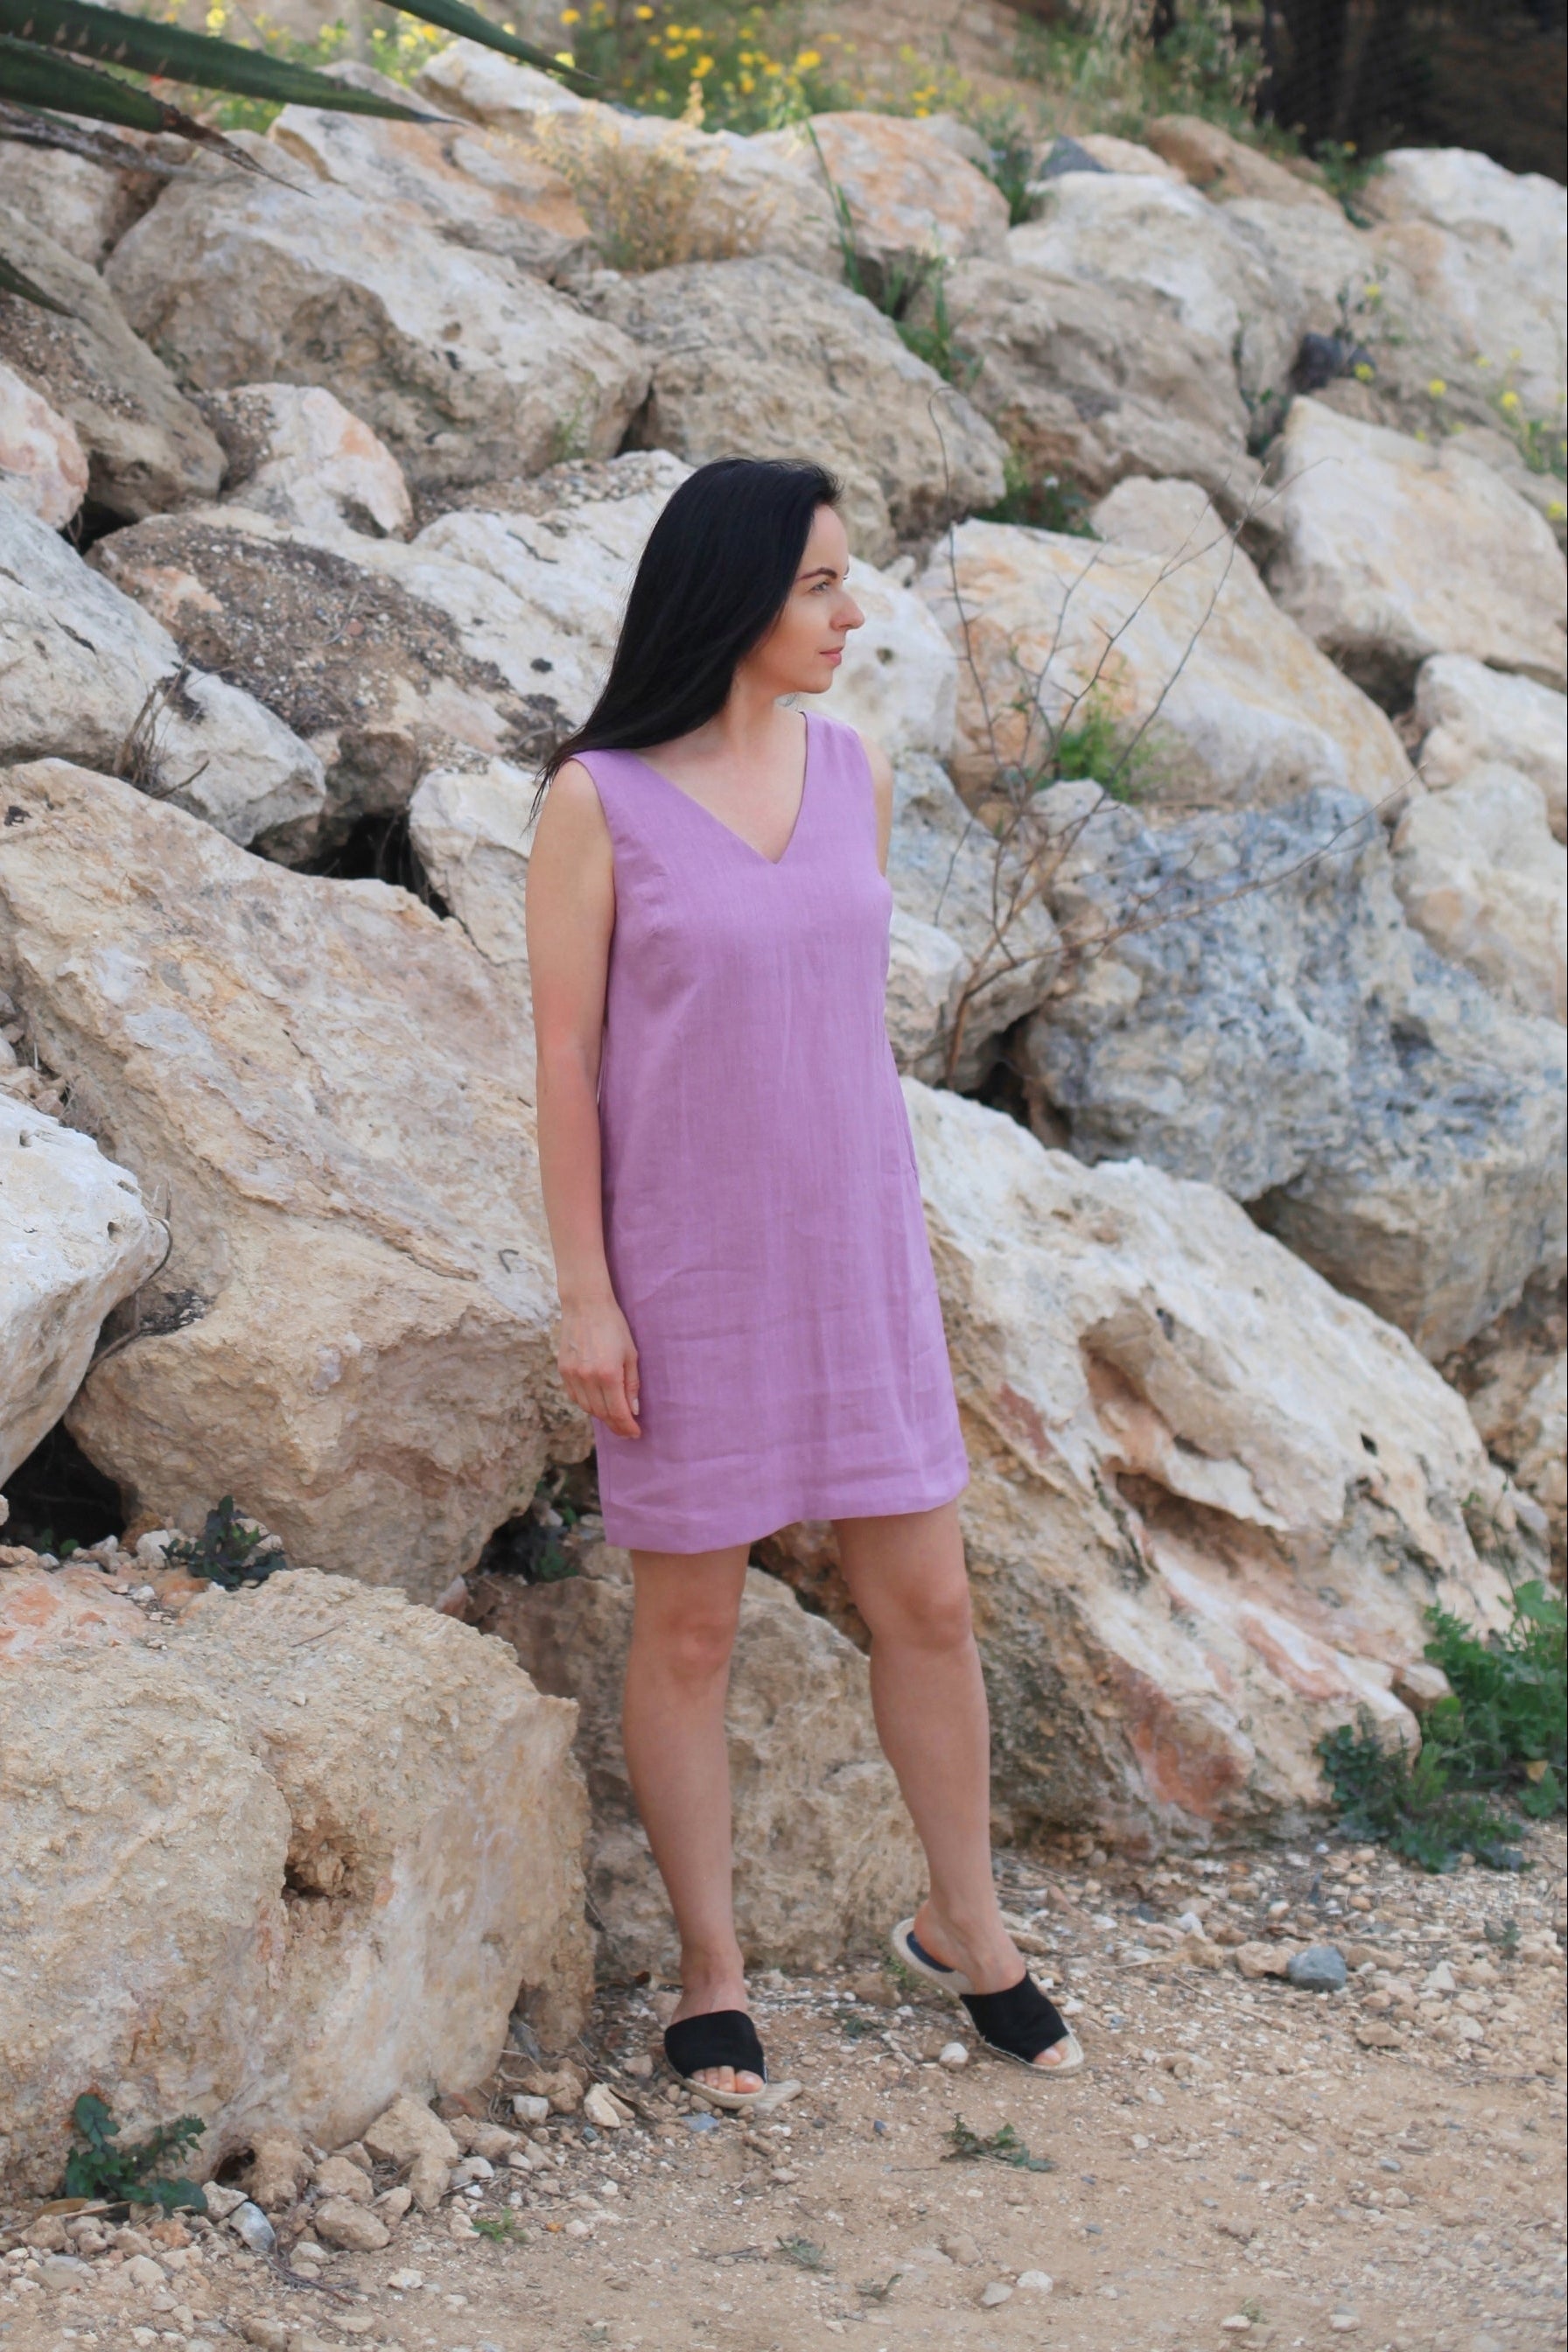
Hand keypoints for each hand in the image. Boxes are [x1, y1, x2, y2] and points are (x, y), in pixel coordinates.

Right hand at [558, 1295, 641, 1437]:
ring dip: (602, 1416)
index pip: (618, 1412)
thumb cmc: (613, 1326)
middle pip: (602, 1414)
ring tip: (614, 1416)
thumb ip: (631, 1384)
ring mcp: (572, 1375)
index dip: (627, 1427)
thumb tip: (633, 1410)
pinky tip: (597, 1403)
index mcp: (608, 1374)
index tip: (635, 1433)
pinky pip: (575, 1397)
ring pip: (587, 1408)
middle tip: (627, 1429)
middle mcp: (588, 1378)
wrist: (585, 1305)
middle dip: (616, 1425)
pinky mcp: (563, 1370)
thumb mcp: (630, 1353)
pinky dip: (587, 1404)